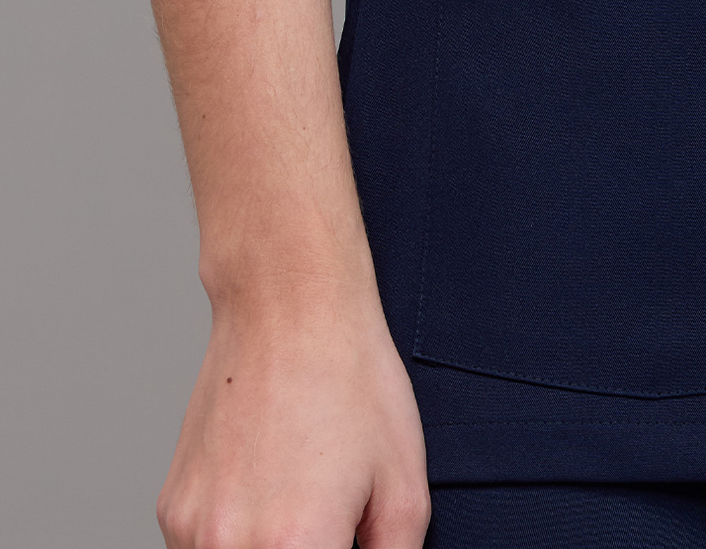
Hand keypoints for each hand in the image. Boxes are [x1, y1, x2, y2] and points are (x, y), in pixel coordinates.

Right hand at [156, 280, 429, 548]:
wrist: (288, 310)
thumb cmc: (350, 380)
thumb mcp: (405, 480)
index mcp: (293, 547)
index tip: (343, 541)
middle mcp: (228, 547)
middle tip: (330, 523)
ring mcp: (190, 531)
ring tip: (303, 500)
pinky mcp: (172, 510)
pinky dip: (237, 539)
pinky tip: (271, 490)